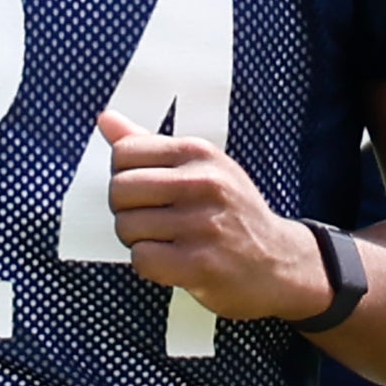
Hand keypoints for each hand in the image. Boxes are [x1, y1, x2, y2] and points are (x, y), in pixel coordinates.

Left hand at [100, 113, 334, 321]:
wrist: (280, 262)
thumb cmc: (233, 213)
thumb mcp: (203, 168)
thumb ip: (151, 145)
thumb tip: (105, 119)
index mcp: (199, 154)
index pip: (124, 153)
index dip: (124, 176)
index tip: (147, 192)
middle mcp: (202, 183)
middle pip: (119, 190)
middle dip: (126, 211)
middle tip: (153, 222)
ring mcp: (202, 224)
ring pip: (126, 226)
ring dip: (138, 241)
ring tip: (168, 242)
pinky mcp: (200, 264)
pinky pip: (142, 259)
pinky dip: (150, 266)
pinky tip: (174, 262)